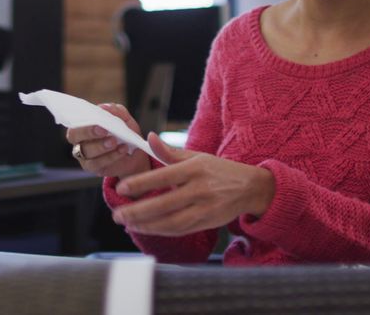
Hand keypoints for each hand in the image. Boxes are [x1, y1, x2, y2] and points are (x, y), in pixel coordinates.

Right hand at [64, 103, 150, 178]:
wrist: (135, 154)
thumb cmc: (124, 134)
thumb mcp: (124, 119)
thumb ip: (115, 111)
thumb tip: (105, 107)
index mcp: (83, 125)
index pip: (74, 122)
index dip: (82, 121)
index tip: (97, 121)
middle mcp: (79, 140)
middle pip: (74, 136)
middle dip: (88, 132)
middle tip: (104, 130)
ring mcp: (84, 156)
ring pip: (86, 151)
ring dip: (101, 146)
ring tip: (115, 142)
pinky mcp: (93, 168)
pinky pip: (97, 163)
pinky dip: (111, 156)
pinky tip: (122, 150)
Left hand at [110, 133, 274, 236]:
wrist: (251, 188)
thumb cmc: (219, 170)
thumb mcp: (197, 157)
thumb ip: (169, 152)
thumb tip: (149, 138)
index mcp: (195, 169)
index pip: (163, 177)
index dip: (141, 183)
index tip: (121, 188)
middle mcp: (199, 189)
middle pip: (164, 204)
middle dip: (138, 211)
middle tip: (117, 215)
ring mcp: (204, 208)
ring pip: (171, 221)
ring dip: (146, 225)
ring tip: (127, 224)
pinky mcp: (207, 223)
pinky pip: (179, 230)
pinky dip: (160, 231)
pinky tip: (145, 228)